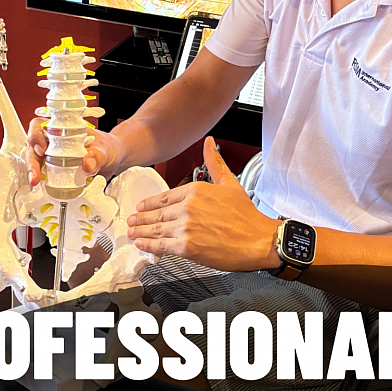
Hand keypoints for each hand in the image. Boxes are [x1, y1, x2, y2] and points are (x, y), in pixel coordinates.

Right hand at [25, 118, 126, 186]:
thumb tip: (87, 164)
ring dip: (33, 170)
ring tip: (35, 181)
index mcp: (62, 128)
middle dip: (31, 160)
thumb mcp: (105, 149)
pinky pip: (44, 172)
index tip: (42, 149)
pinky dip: (41, 178)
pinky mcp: (56, 168)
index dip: (36, 136)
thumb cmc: (107, 147)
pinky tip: (42, 185)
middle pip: (33, 145)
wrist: (114, 159)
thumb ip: (97, 156)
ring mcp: (54, 155)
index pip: (40, 126)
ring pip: (35, 159)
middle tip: (35, 175)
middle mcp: (54, 140)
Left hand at [127, 136, 280, 270]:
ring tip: (132, 232)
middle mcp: (188, 207)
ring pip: (156, 229)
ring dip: (141, 231)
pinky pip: (161, 245)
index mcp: (196, 190)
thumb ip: (214, 162)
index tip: (142, 207)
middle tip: (131, 221)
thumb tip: (209, 143)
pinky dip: (148, 245)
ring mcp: (186, 227)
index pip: (165, 197)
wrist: (260, 240)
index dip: (150, 204)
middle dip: (141, 218)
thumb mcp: (230, 183)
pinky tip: (141, 244)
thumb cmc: (247, 216)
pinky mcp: (187, 247)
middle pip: (157, 213)